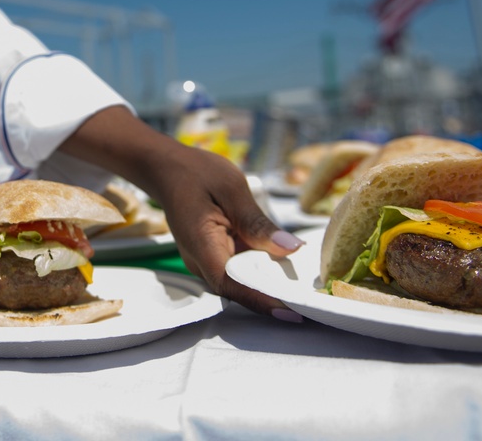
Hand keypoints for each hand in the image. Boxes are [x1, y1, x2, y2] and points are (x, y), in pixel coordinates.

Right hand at [59, 106, 303, 315]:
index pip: (232, 284)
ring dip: (268, 284)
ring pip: (239, 282)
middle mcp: (200, 262)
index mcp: (201, 245)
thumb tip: (291, 248)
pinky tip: (283, 264)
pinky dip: (260, 269)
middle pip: (238, 288)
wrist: (169, 169)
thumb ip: (258, 223)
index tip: (292, 312)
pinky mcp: (214, 256)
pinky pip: (238, 269)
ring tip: (304, 286)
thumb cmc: (197, 173)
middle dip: (272, 296)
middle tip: (311, 300)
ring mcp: (205, 261)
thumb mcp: (233, 190)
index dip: (262, 300)